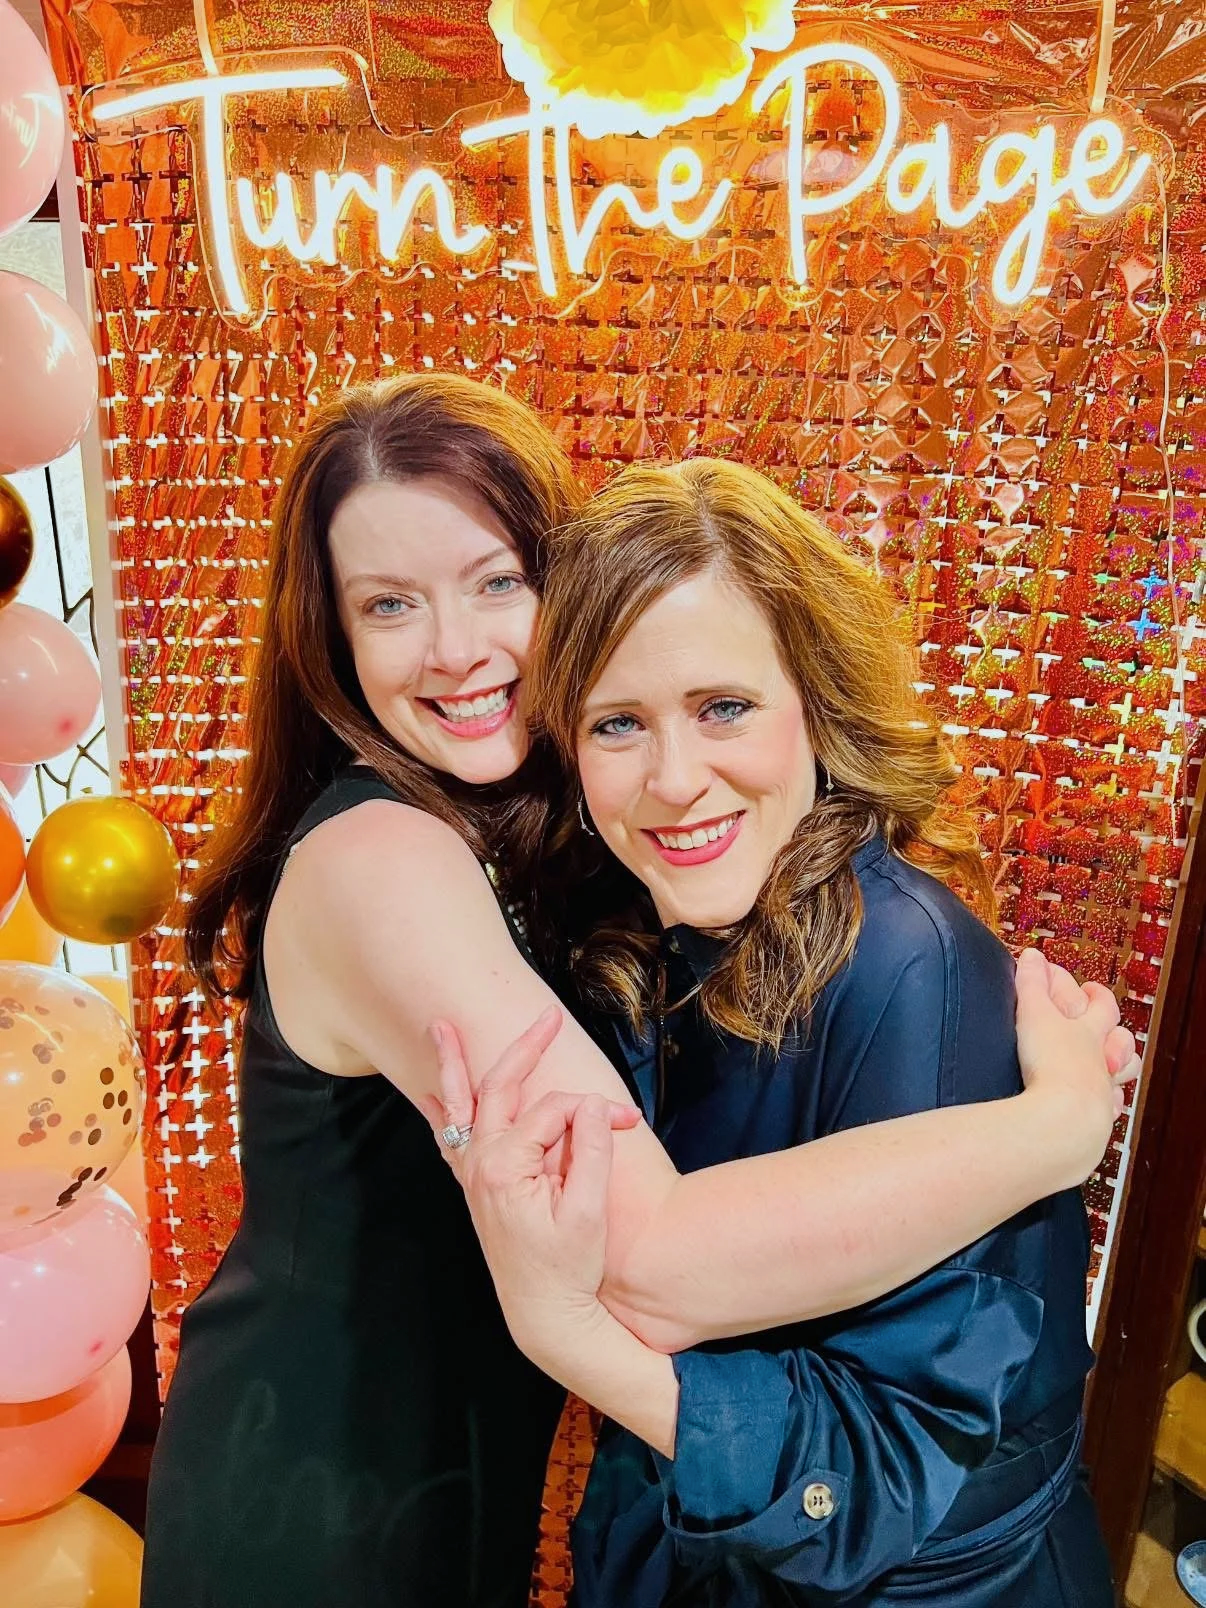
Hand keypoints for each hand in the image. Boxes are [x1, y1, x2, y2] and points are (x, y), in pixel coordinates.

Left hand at [423, 1026, 639, 1357]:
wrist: (543, 1312)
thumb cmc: (568, 1266)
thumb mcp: (588, 1209)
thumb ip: (591, 1149)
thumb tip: (592, 1104)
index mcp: (506, 1165)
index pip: (554, 1112)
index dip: (595, 1112)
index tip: (631, 1122)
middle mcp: (480, 1164)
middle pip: (499, 1089)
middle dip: (523, 1049)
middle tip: (546, 1017)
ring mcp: (473, 1175)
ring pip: (461, 1105)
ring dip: (455, 1066)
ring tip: (441, 1028)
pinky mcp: (477, 1187)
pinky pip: (452, 1138)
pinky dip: (443, 1112)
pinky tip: (432, 1094)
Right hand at [1014, 948, 1140, 1179]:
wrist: (1064, 1121)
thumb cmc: (1052, 1067)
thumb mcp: (1033, 1016)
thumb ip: (1029, 984)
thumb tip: (1031, 955)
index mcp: (1088, 1032)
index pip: (1101, 1005)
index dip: (1095, 994)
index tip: (1088, 987)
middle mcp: (1102, 1060)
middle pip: (1120, 1039)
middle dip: (1113, 1028)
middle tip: (1102, 1021)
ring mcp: (1103, 1089)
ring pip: (1123, 1071)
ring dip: (1118, 1063)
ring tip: (1108, 1061)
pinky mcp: (1097, 1118)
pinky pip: (1111, 1106)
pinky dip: (1109, 1100)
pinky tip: (1102, 1100)